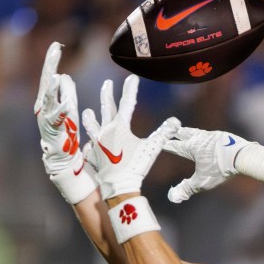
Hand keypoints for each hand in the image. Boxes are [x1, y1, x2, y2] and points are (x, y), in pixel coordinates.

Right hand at [34, 42, 94, 203]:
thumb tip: (64, 76)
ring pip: (48, 101)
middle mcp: (45, 110)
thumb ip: (67, 94)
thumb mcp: (69, 111)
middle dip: (50, 66)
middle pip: (47, 84)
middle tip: (55, 49)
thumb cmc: (67, 136)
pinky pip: (58, 122)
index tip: (57, 45)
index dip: (53, 62)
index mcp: (50, 103)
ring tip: (56, 75)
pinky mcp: (54, 135)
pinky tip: (67, 104)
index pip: (51, 78)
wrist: (64, 163)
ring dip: (52, 88)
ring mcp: (47, 122)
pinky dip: (62, 112)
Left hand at [81, 75, 179, 199]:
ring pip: (92, 125)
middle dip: (108, 94)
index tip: (132, 77)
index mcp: (119, 127)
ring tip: (87, 111)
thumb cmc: (135, 167)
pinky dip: (88, 140)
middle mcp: (105, 131)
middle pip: (106, 108)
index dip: (130, 89)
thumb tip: (176, 121)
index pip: (127, 103)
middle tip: (107, 83)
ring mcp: (98, 143)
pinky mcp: (94, 155)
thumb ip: (163, 134)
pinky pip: (89, 144)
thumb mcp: (152, 148)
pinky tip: (87, 142)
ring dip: (90, 117)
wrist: (118, 186)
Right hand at [162, 128, 249, 202]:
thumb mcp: (202, 182)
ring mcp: (213, 136)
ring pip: (197, 132)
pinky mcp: (224, 136)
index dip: (165, 145)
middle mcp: (200, 138)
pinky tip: (210, 139)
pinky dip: (206, 136)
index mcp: (191, 147)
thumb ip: (186, 189)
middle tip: (171, 130)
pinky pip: (211, 135)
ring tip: (188, 133)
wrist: (242, 156)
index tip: (158, 142)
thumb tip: (172, 197)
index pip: (174, 146)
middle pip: (184, 133)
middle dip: (176, 133)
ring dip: (191, 133)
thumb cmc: (221, 169)